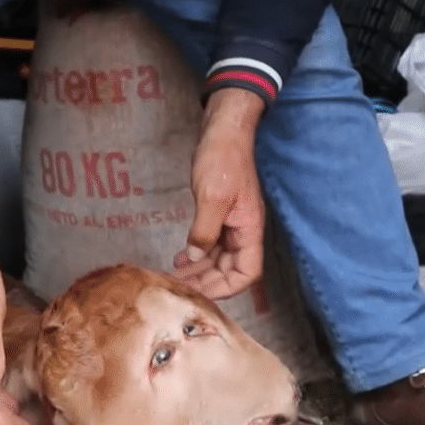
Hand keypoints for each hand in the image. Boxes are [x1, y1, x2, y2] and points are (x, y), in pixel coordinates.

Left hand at [172, 87, 266, 299]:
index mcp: (249, 229)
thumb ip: (204, 231)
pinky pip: (212, 243)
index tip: (201, 293)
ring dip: (199, 269)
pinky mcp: (221, 214)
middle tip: (180, 287)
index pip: (247, 272)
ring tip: (176, 275)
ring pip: (219, 258)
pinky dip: (197, 252)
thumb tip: (194, 256)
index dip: (227, 288)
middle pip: (231, 269)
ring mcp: (233, 222)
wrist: (224, 131)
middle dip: (207, 281)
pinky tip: (180, 257)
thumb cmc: (222, 159)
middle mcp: (244, 230)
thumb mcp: (211, 197)